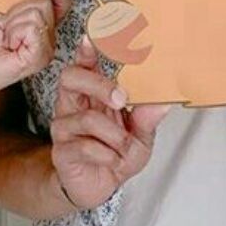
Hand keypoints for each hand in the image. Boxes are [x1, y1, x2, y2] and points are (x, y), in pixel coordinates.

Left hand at [0, 0, 69, 102]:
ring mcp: (46, 50)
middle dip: (17, 12)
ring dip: (12, 24)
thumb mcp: (3, 14)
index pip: (60, 3)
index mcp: (42, 28)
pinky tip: (9, 46)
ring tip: (6, 39)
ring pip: (36, 14)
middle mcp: (48, 40)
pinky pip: (31, 29)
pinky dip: (14, 33)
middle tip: (6, 29)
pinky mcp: (39, 57)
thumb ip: (21, 3)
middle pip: (44, 4)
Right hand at [50, 37, 170, 209]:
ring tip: (123, 146)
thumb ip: (147, 118)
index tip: (91, 38)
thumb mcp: (140, 137)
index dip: (85, 51)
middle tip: (121, 99)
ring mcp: (64, 128)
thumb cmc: (116, 154)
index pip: (83, 65)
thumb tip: (164, 102)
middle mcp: (72, 106)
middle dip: (98, 84)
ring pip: (86, 118)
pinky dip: (107, 155)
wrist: (98, 187)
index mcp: (91, 95)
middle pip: (71, 78)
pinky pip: (85, 146)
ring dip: (114, 135)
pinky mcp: (61, 151)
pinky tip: (111, 160)